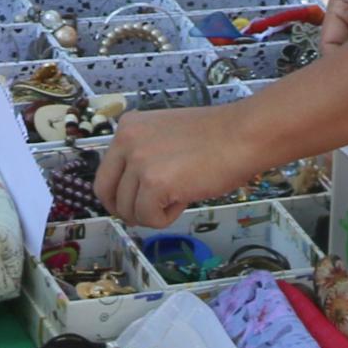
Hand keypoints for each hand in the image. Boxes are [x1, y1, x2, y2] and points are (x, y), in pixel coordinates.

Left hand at [98, 100, 273, 227]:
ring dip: (153, 213)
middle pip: (107, 194)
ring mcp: (139, 162)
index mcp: (128, 128)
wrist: (242, 135)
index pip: (105, 173)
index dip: (119, 195)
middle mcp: (126, 142)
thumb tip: (130, 192)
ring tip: (180, 194)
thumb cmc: (215, 137)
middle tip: (148, 214)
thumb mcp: (165, 136)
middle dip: (126, 210)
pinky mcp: (154, 183)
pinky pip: (150, 219)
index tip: (133, 203)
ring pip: (130, 211)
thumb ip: (143, 156)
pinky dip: (167, 218)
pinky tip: (185, 198)